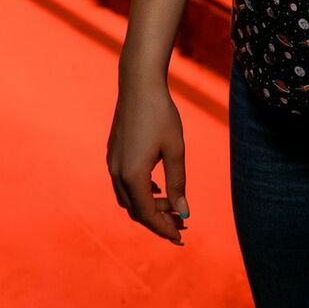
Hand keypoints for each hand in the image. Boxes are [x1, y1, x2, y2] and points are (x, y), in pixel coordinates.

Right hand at [106, 77, 189, 245]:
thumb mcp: (175, 149)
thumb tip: (183, 212)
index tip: (181, 237)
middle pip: (136, 211)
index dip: (164, 229)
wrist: (138, 84)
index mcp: (132, 175)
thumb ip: (177, 182)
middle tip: (181, 225)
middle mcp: (117, 174)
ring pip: (129, 199)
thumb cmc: (161, 114)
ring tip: (172, 207)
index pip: (147, 215)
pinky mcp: (113, 154)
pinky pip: (124, 185)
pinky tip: (156, 187)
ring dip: (149, 207)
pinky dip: (140, 193)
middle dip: (158, 221)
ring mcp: (112, 164)